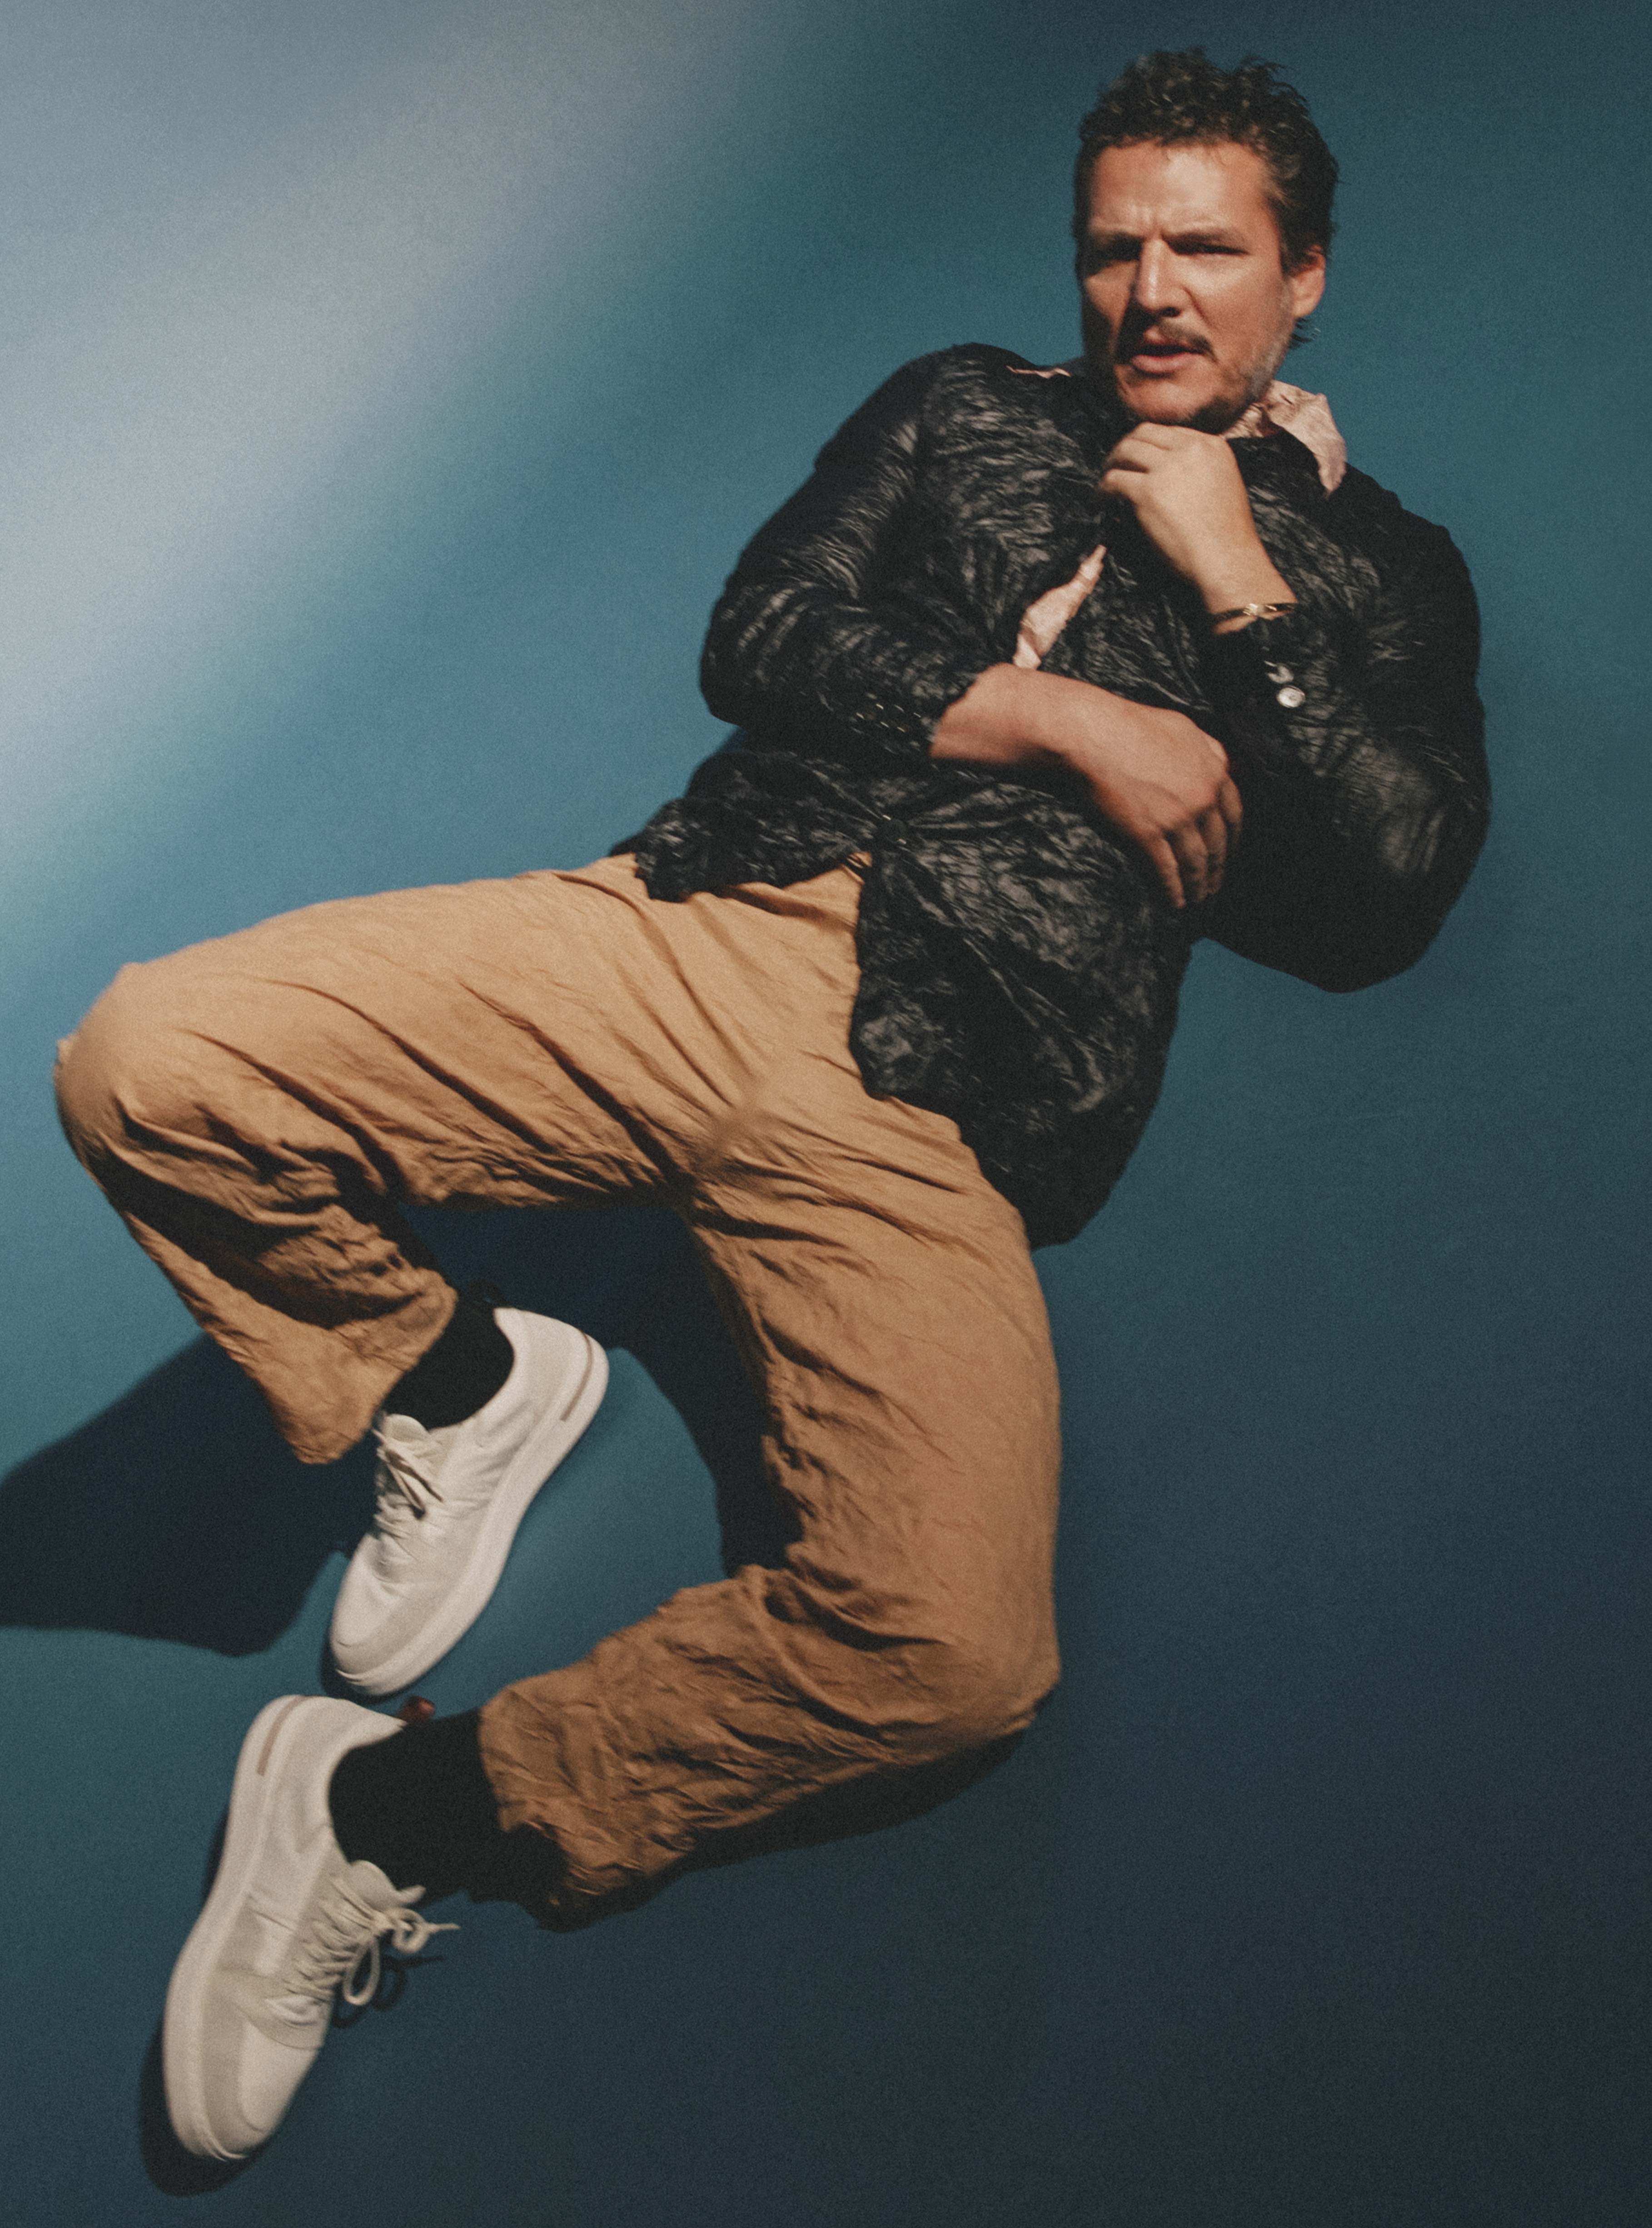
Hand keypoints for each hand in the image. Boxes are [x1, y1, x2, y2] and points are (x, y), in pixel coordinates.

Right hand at [932, 665, 1240, 908]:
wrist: (1090, 733)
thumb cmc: (1129, 724)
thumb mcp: (1182, 726)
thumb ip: (1208, 747)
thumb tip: (1224, 761)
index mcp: (1213, 770)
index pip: (1235, 815)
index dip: (1232, 841)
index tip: (1227, 854)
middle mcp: (1202, 796)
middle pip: (1218, 844)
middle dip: (1218, 870)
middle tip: (1215, 887)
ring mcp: (1176, 817)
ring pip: (1196, 862)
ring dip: (1198, 886)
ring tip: (1196, 902)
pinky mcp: (1147, 834)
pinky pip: (1166, 870)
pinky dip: (1172, 891)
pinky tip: (1174, 903)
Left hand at [1099, 424, 1292, 618]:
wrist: (1227, 559)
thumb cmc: (1226, 535)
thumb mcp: (1223, 484)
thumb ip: (1200, 469)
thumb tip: (1168, 469)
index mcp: (1211, 445)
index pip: (1169, 432)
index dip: (1148, 443)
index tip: (1138, 458)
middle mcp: (1190, 449)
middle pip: (1144, 433)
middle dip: (1125, 447)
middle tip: (1114, 464)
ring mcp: (1167, 468)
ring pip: (1126, 451)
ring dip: (1110, 465)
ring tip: (1104, 482)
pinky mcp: (1148, 491)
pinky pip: (1114, 480)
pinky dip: (1102, 490)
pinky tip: (1101, 502)